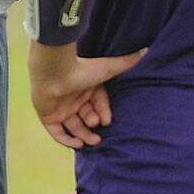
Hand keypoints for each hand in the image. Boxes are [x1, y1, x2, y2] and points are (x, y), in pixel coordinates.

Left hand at [29, 43, 146, 148]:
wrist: (54, 71)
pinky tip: (78, 144)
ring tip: (93, 142)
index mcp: (85, 85)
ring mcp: (60, 107)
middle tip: (99, 131)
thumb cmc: (81, 69)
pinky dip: (66, 140)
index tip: (107, 120)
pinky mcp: (47, 116)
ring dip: (84, 135)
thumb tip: (147, 50)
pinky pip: (57, 132)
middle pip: (86, 115)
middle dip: (94, 125)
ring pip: (74, 126)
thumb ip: (127, 63)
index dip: (104, 112)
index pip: (98, 103)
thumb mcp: (108, 68)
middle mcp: (73, 96)